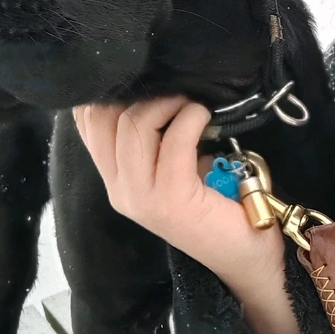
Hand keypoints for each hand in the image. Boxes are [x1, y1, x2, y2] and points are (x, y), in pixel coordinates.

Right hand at [73, 97, 285, 290]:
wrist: (246, 253)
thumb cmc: (216, 201)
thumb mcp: (174, 164)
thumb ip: (155, 137)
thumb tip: (154, 86)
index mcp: (115, 181)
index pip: (87, 124)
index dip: (109, 92)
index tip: (143, 80)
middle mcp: (119, 191)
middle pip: (107, 119)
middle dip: (144, 95)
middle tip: (177, 95)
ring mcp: (142, 198)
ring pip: (133, 126)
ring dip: (167, 103)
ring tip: (191, 106)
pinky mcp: (172, 198)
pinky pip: (174, 140)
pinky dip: (190, 118)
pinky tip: (204, 117)